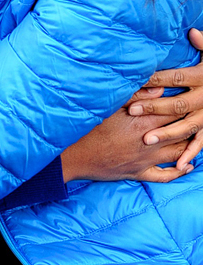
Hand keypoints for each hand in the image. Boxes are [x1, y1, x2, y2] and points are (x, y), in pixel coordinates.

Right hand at [61, 101, 201, 184]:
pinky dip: (179, 172)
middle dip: (192, 123)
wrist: (75, 155)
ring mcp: (146, 160)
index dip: (185, 103)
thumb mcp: (110, 106)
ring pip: (178, 153)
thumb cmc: (89, 128)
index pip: (174, 111)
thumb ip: (136, 96)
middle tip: (199, 115)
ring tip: (197, 138)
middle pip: (181, 131)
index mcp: (143, 122)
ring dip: (190, 146)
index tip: (190, 97)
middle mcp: (150, 141)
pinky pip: (165, 176)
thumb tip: (159, 88)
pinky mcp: (139, 172)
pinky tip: (188, 166)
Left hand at [125, 27, 202, 163]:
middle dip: (153, 107)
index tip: (134, 82)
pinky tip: (179, 164)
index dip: (155, 80)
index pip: (175, 78)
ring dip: (167, 134)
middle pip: (177, 103)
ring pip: (187, 126)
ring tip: (146, 139)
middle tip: (131, 111)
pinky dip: (192, 152)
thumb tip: (192, 32)